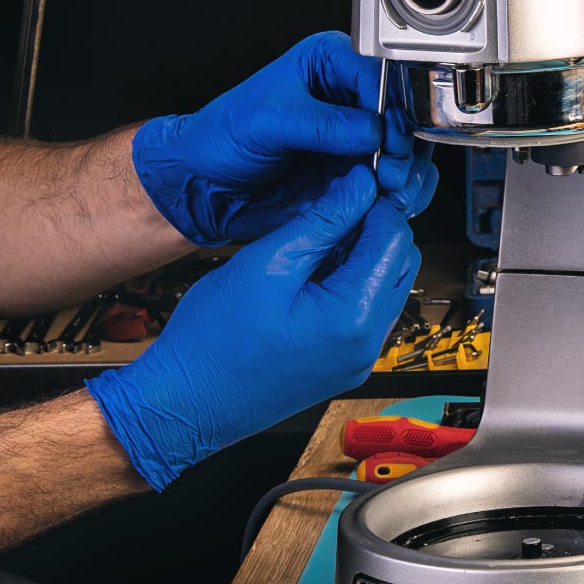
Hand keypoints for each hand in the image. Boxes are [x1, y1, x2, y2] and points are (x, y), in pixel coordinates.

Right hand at [86, 165, 419, 489]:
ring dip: (363, 253)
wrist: (184, 403)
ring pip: (385, 285)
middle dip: (375, 226)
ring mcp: (357, 358)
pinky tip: (313, 266)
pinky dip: (351, 281)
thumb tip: (359, 186)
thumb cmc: (213, 341)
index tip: (350, 180)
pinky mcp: (342, 364)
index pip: (394, 237)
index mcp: (355, 316)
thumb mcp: (266, 263)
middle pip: (400, 262)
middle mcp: (367, 342)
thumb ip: (321, 221)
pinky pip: (365, 311)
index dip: (374, 200)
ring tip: (317, 233)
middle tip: (332, 203)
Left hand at [131, 31, 435, 245]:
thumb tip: (371, 131)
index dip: (391, 108)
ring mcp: (353, 139)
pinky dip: (393, 196)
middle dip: (403, 146)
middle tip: (389, 170)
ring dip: (405, 174)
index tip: (388, 138)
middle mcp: (347, 99)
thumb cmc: (221, 138)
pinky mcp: (352, 174)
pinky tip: (384, 203)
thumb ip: (322, 124)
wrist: (204, 186)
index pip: (381, 75)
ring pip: (404, 152)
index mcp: (328, 64)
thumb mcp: (267, 121)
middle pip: (401, 115)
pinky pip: (389, 183)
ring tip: (389, 190)